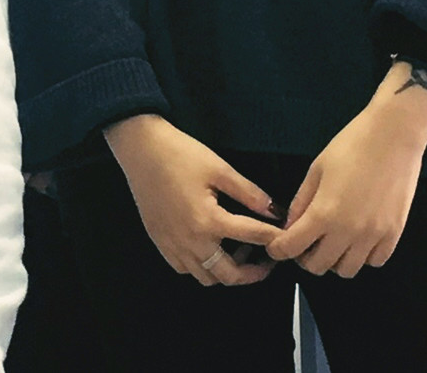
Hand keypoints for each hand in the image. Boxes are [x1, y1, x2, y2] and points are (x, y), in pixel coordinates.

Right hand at [104, 113, 284, 286]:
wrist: (140, 148)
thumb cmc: (178, 154)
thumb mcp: (220, 169)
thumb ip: (250, 194)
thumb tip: (275, 211)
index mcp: (208, 220)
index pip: (253, 236)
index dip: (275, 238)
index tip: (287, 238)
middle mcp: (190, 240)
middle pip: (229, 275)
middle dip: (254, 273)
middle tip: (267, 262)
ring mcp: (173, 244)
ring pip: (206, 277)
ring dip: (226, 272)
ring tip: (237, 252)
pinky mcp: (160, 242)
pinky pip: (185, 268)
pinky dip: (201, 267)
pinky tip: (209, 248)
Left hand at [263, 65, 426, 277]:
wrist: (394, 136)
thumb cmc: (351, 146)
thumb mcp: (316, 169)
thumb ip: (301, 201)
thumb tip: (291, 225)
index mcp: (324, 213)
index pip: (292, 248)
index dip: (279, 250)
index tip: (278, 246)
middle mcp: (349, 232)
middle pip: (318, 267)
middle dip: (304, 257)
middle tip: (305, 242)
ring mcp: (374, 236)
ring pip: (347, 270)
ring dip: (334, 260)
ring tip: (332, 241)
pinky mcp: (394, 234)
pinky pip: (375, 261)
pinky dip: (362, 256)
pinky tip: (357, 239)